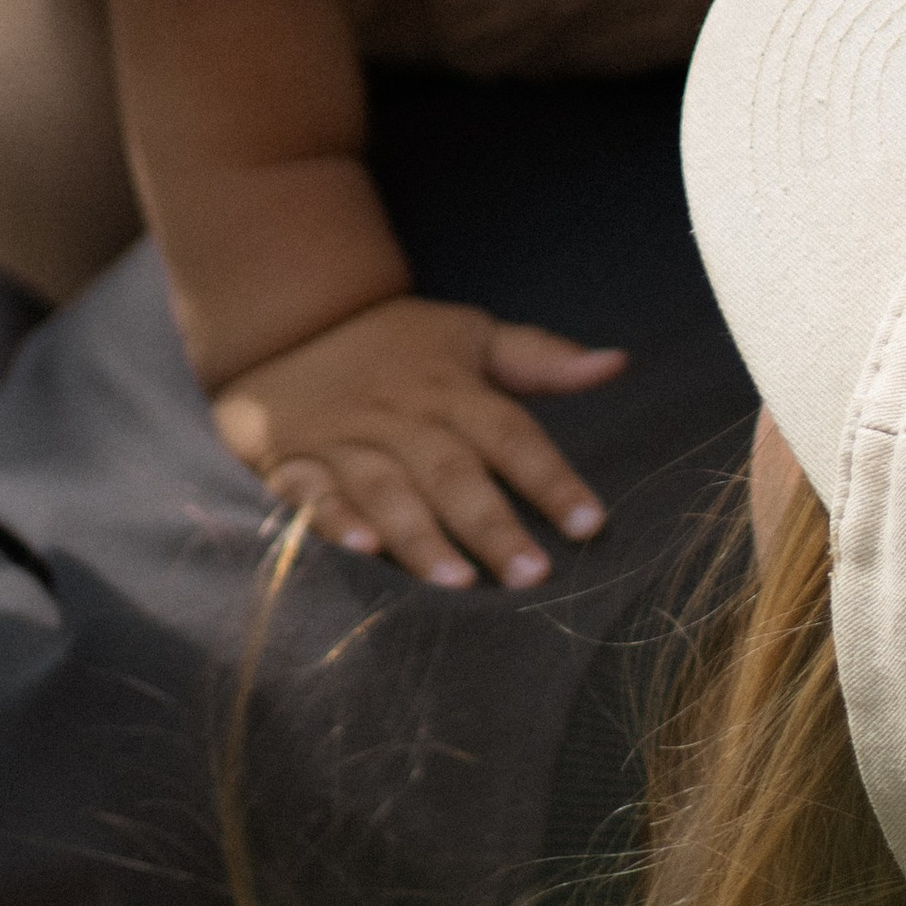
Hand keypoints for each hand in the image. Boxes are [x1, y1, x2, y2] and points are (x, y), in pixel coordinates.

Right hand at [212, 293, 627, 589]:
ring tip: (457, 583)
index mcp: (449, 388)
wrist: (288, 322)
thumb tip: (617, 362)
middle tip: (532, 577)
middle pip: (451, 470)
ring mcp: (344, 440)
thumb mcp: (468, 336)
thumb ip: (539, 359)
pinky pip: (311, 493)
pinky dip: (333, 521)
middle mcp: (401, 416)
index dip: (551, 478)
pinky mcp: (292, 463)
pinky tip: (362, 550)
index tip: (591, 524)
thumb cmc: (396, 345)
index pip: (510, 433)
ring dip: (420, 535)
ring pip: (386, 488)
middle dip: (491, 524)